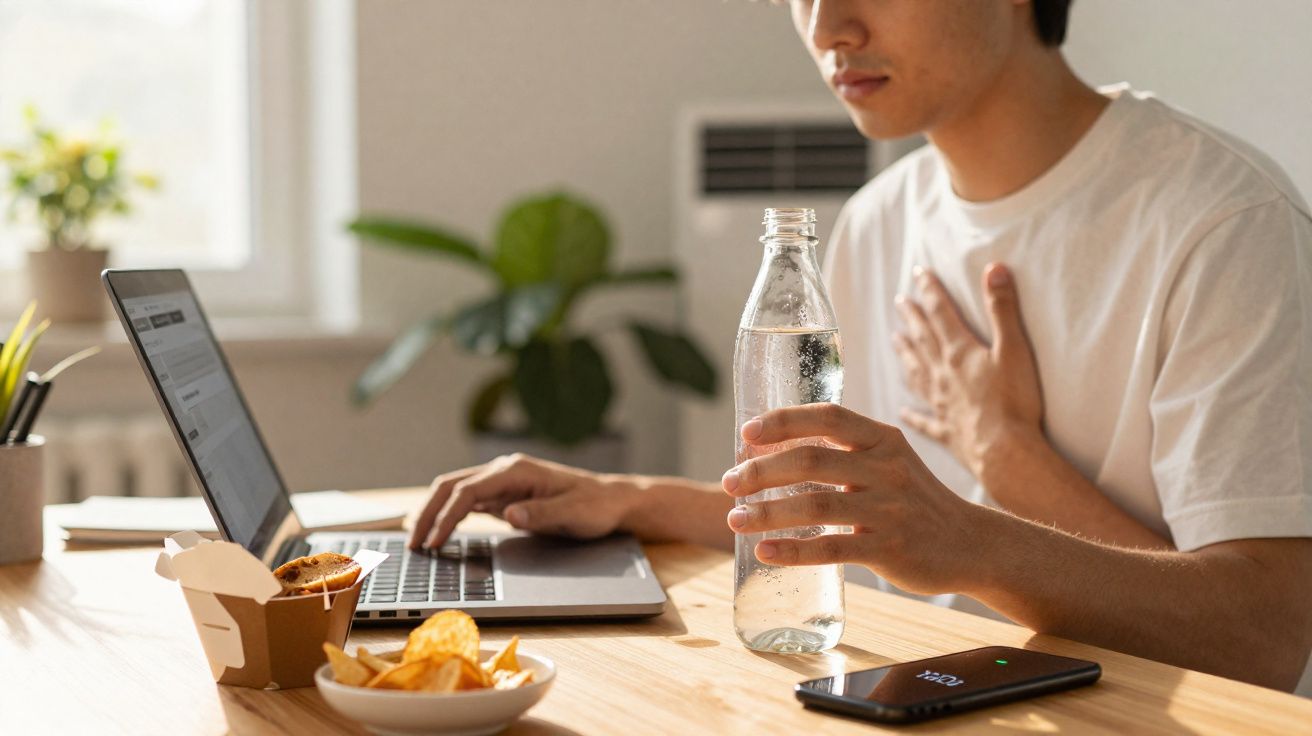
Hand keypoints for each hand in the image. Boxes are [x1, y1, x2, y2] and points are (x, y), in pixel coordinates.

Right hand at [409, 454, 635, 548]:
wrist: (610, 500)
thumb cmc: (595, 507)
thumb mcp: (573, 515)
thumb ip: (541, 514)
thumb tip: (509, 514)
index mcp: (517, 471)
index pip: (468, 491)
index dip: (446, 516)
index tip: (433, 542)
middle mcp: (504, 471)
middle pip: (451, 486)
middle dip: (428, 513)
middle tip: (412, 544)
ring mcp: (501, 482)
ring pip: (453, 492)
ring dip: (432, 513)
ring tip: (416, 541)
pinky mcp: (502, 496)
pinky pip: (465, 502)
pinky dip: (446, 516)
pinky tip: (435, 532)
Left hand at [721, 404, 982, 594]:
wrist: (972, 544)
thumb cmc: (914, 501)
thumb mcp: (889, 462)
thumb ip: (843, 453)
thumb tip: (769, 452)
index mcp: (883, 439)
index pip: (828, 417)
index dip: (784, 421)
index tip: (747, 434)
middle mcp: (887, 468)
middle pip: (811, 460)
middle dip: (761, 471)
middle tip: (730, 483)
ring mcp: (890, 509)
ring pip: (816, 505)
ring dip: (767, 512)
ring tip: (735, 519)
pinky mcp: (890, 548)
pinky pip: (832, 548)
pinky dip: (793, 550)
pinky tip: (765, 551)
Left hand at [892, 263, 1042, 477]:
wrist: (1006, 452)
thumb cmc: (1014, 402)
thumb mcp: (1014, 348)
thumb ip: (1002, 309)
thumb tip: (993, 268)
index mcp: (960, 353)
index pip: (940, 313)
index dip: (930, 291)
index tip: (918, 273)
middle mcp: (944, 375)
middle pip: (923, 340)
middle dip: (912, 317)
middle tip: (899, 301)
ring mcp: (943, 404)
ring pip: (917, 373)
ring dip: (906, 355)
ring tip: (895, 341)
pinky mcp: (948, 431)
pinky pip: (925, 421)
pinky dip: (912, 414)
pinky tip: (902, 411)